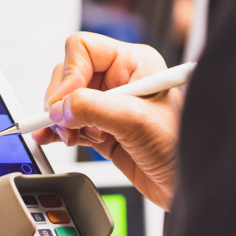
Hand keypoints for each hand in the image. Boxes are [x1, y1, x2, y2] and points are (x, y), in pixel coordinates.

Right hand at [33, 33, 182, 210]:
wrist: (184, 185)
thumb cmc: (179, 148)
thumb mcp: (135, 121)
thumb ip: (93, 108)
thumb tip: (59, 109)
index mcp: (133, 62)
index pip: (82, 50)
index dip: (69, 75)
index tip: (65, 104)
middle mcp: (119, 79)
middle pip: (68, 75)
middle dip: (62, 102)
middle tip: (68, 126)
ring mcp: (108, 105)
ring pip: (65, 101)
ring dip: (60, 120)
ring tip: (70, 138)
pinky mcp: (101, 129)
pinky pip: (69, 122)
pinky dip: (56, 130)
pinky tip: (51, 138)